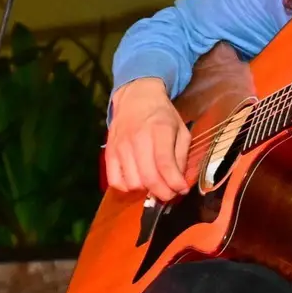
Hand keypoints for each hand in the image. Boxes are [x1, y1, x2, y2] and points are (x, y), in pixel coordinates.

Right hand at [105, 78, 190, 202]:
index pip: (165, 164)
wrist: (136, 98)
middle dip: (163, 193)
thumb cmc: (162, 115)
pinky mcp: (109, 152)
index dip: (175, 183)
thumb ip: (181, 156)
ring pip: (132, 183)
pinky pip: (115, 181)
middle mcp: (138, 138)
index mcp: (160, 130)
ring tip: (154, 183)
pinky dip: (127, 187)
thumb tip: (179, 182)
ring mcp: (121, 146)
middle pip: (148, 178)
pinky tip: (137, 180)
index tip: (182, 190)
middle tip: (170, 193)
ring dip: (146, 190)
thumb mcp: (181, 130)